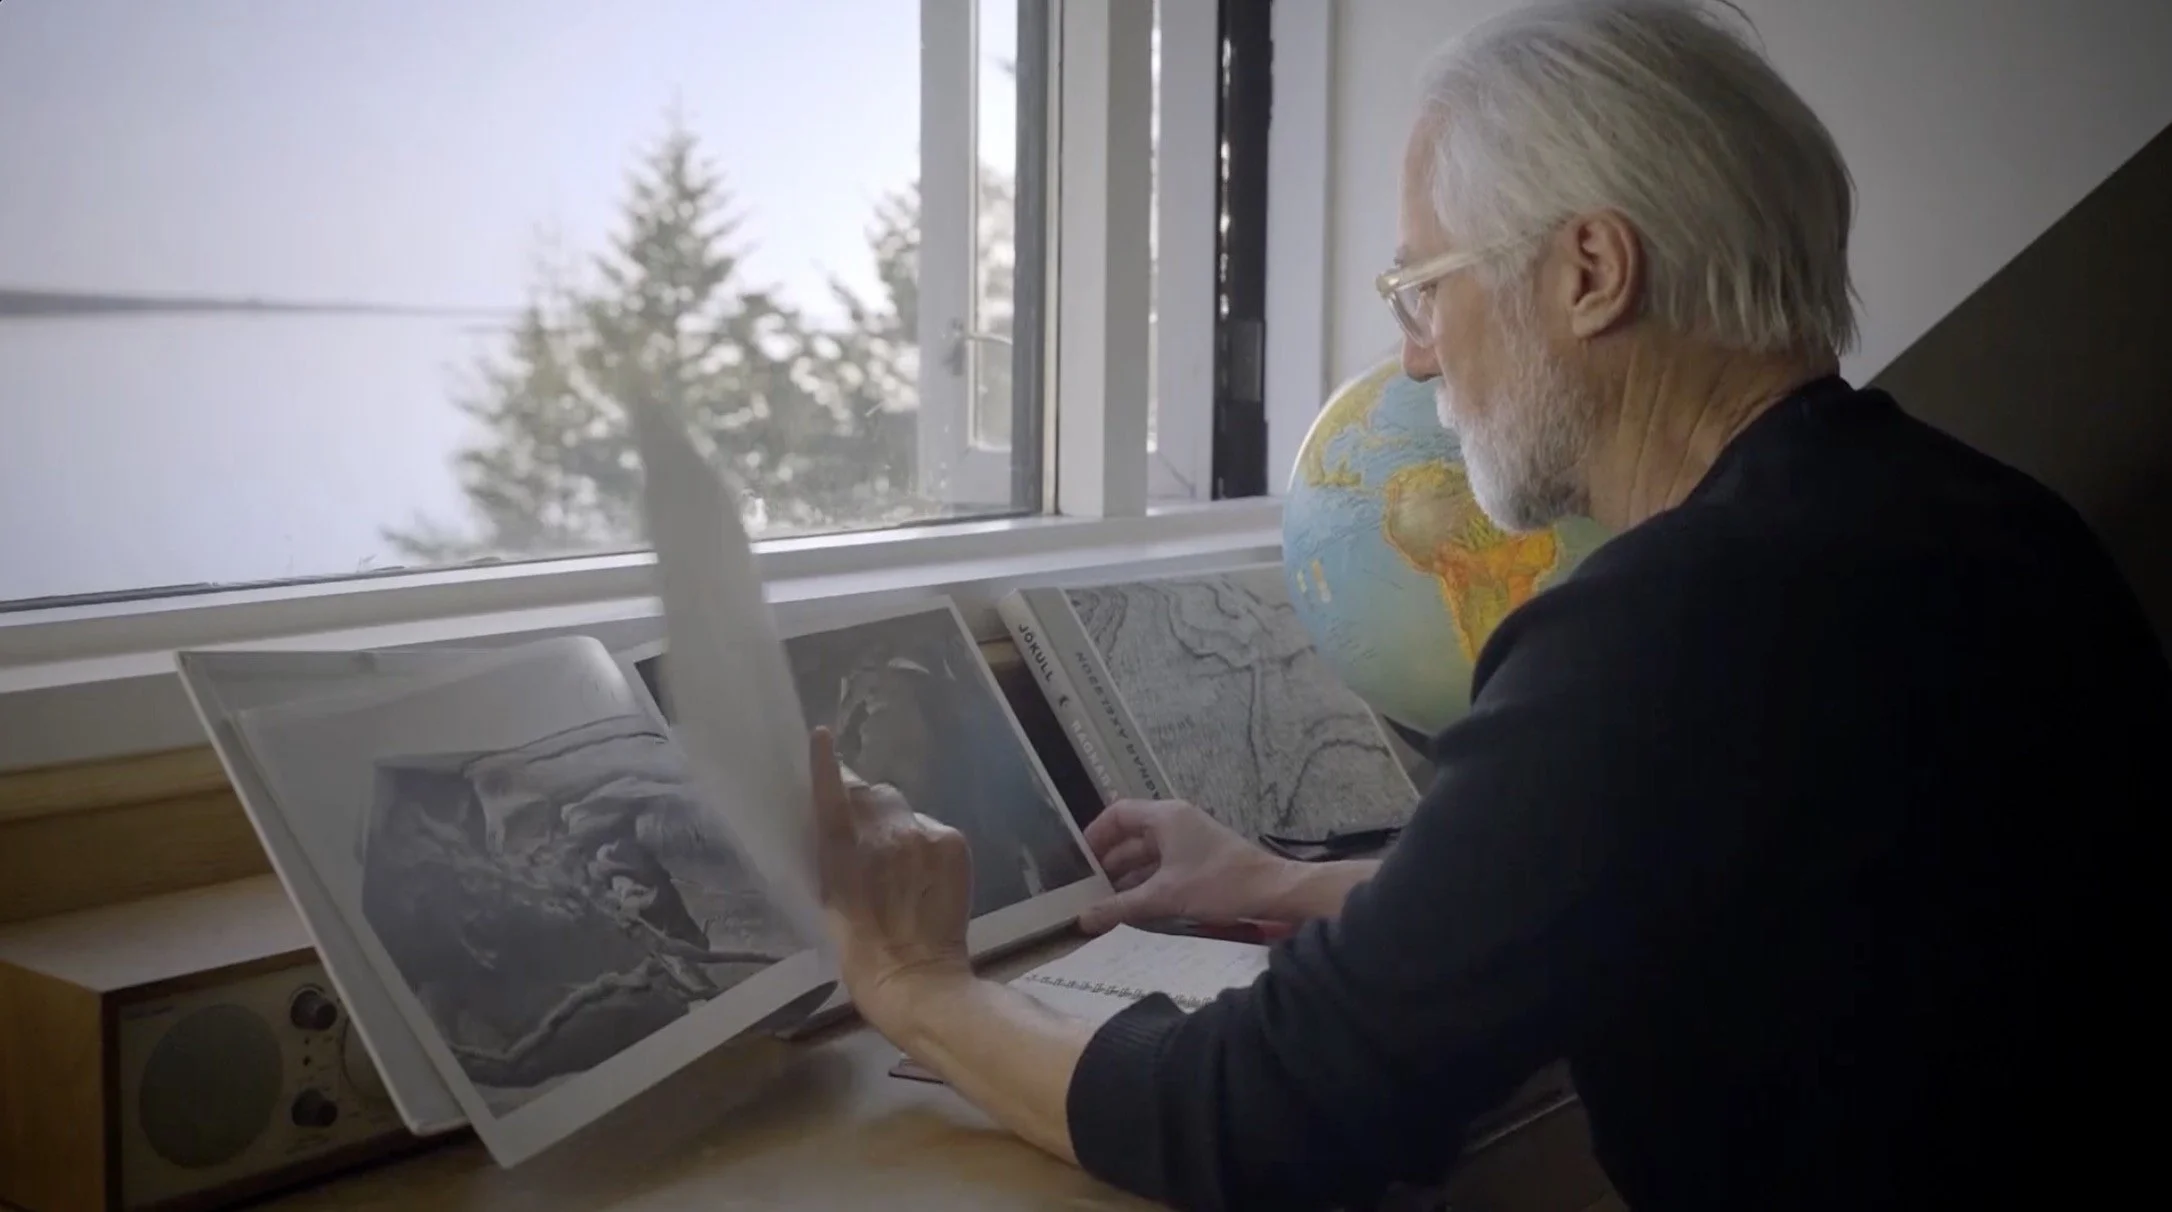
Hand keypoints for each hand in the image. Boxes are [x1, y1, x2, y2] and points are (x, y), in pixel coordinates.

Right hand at [809, 727, 972, 1033]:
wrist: (919, 982)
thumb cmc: (862, 955)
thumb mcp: (832, 902)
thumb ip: (836, 858)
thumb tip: (841, 827)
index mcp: (844, 852)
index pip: (832, 796)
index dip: (826, 766)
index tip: (821, 736)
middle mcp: (884, 835)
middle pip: (872, 794)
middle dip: (864, 804)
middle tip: (865, 834)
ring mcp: (923, 836)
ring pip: (902, 810)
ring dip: (895, 826)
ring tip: (897, 864)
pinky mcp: (952, 843)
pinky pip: (931, 829)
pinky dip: (924, 844)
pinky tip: (924, 876)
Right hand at [1078, 799, 1296, 932]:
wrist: (1271, 892)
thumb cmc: (1217, 884)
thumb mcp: (1164, 897)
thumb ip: (1120, 907)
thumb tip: (1082, 919)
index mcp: (1165, 817)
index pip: (1117, 814)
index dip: (1094, 835)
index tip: (1076, 860)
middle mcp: (1175, 821)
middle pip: (1130, 835)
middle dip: (1107, 861)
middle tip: (1083, 888)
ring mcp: (1188, 840)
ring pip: (1146, 854)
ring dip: (1126, 875)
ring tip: (1101, 901)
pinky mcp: (1199, 859)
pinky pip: (1162, 866)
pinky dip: (1146, 882)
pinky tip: (1132, 904)